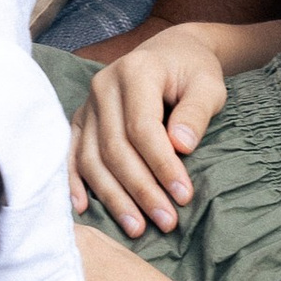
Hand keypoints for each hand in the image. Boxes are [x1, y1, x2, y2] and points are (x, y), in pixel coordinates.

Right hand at [71, 26, 229, 235]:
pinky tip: (83, 208)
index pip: (142, 128)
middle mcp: (103, 86)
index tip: (183, 196)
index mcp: (136, 72)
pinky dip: (74, 182)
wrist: (170, 52)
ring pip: (92, 158)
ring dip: (113, 197)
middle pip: (115, 148)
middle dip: (141, 190)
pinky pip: (71, 154)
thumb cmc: (193, 71)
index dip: (161, 165)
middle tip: (167, 221)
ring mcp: (88, 104)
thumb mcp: (209, 85)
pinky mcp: (80, 120)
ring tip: (138, 228)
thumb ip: (197, 111)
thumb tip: (181, 146)